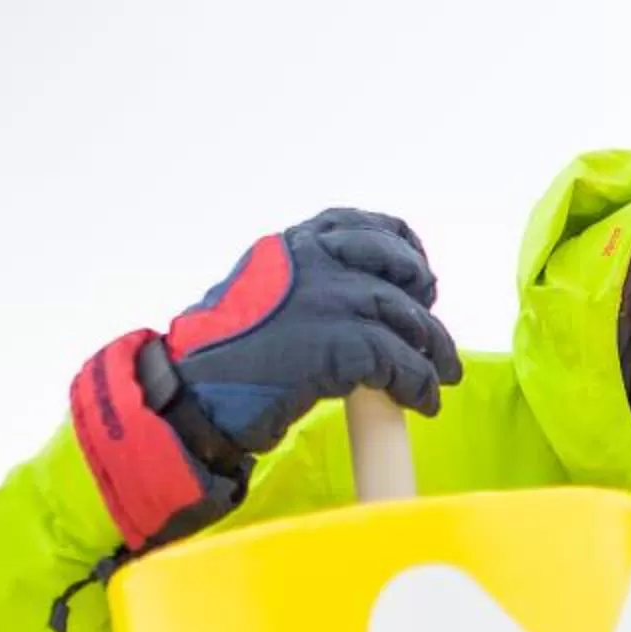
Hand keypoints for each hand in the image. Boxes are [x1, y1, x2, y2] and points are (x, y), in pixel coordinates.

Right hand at [69, 209, 464, 552]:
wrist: (191, 393)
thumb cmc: (222, 357)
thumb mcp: (264, 296)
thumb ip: (308, 287)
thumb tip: (362, 302)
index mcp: (295, 245)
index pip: (367, 228)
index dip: (404, 252)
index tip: (418, 279)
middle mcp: (316, 262)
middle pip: (399, 275)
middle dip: (424, 308)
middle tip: (435, 342)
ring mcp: (330, 301)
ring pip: (407, 321)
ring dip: (432, 355)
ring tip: (438, 381)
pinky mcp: (342, 346)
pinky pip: (401, 363)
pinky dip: (419, 385)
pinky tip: (422, 403)